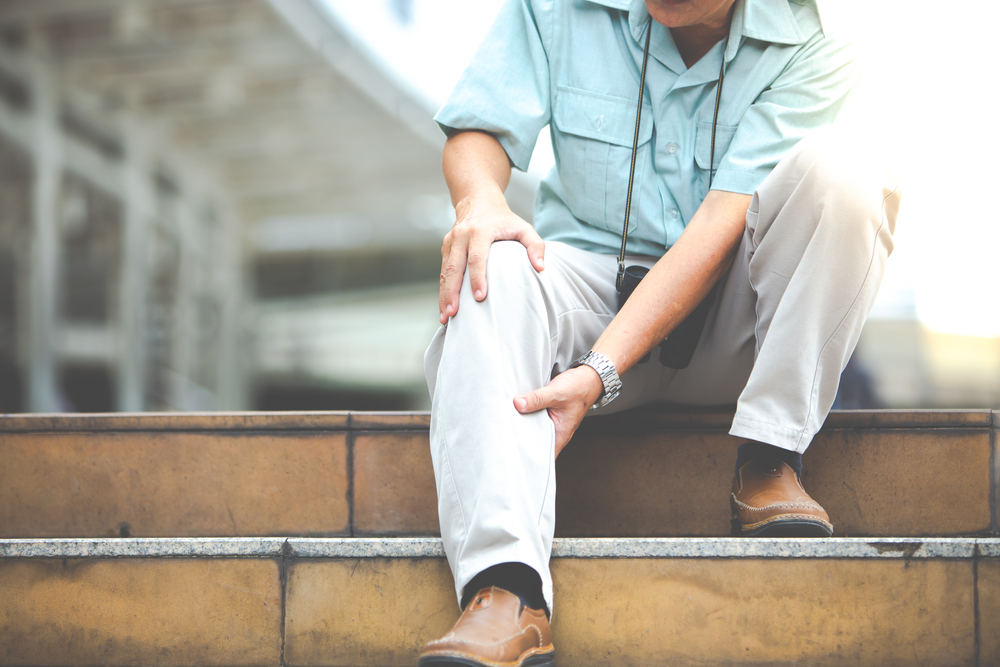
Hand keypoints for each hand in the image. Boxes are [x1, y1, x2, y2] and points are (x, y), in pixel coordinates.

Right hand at [438, 190, 544, 323]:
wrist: (477, 199)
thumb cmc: (504, 219)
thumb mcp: (523, 227)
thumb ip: (535, 246)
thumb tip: (541, 268)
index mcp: (480, 231)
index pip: (477, 257)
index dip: (478, 278)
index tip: (479, 297)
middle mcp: (462, 235)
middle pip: (455, 267)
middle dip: (453, 292)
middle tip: (453, 314)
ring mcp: (451, 242)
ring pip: (446, 271)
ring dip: (444, 295)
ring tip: (446, 317)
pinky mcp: (446, 248)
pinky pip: (443, 271)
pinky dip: (443, 290)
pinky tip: (444, 307)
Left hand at [513, 365, 603, 458]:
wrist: (589, 377)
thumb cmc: (580, 388)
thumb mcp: (556, 393)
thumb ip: (537, 399)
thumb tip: (518, 404)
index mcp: (560, 434)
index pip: (543, 455)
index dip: (529, 458)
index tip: (513, 454)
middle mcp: (556, 431)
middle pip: (535, 443)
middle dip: (521, 442)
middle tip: (505, 439)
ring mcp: (552, 423)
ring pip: (534, 430)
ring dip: (523, 427)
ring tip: (507, 426)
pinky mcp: (548, 414)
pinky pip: (535, 419)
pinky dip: (527, 417)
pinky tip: (516, 413)